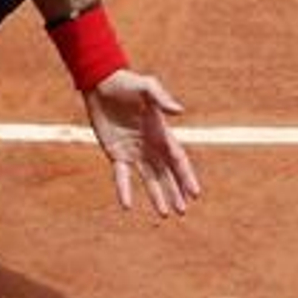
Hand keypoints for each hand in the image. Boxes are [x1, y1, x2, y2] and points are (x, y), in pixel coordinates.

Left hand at [84, 69, 201, 216]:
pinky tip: (127, 206)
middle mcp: (151, 146)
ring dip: (158, 196)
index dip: (186, 176)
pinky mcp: (116, 154)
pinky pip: (121, 176)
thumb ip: (162, 99)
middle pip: (167, 174)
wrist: (102, 84)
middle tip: (183, 211)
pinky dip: (124, 190)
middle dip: (176, 192)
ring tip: (166, 214)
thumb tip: (179, 111)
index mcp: (162, 133)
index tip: (195, 193)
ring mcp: (134, 152)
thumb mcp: (146, 87)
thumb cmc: (127, 83)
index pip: (178, 159)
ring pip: (149, 179)